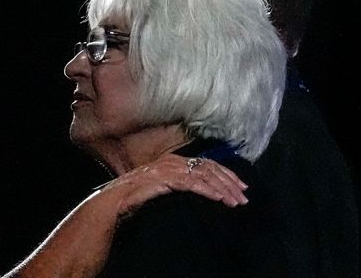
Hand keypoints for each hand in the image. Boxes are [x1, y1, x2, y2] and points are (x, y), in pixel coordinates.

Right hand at [100, 153, 248, 217]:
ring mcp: (170, 168)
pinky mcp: (166, 178)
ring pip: (205, 176)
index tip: (241, 185)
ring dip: (223, 189)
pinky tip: (219, 198)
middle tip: (244, 195)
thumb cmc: (137, 196)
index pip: (208, 164)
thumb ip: (179, 184)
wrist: (116, 200)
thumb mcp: (163, 186)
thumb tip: (201, 189)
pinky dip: (208, 191)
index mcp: (175, 160)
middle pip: (210, 168)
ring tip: (236, 200)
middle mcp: (175, 160)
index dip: (227, 174)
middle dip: (230, 182)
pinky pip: (192, 184)